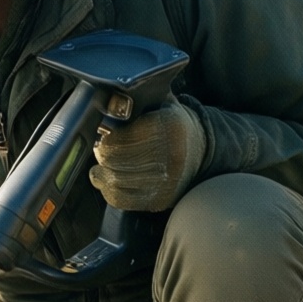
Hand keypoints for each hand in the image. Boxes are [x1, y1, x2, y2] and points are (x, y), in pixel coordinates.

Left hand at [89, 97, 206, 211]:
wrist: (200, 149)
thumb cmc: (172, 124)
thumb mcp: (160, 103)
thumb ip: (135, 103)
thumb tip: (103, 105)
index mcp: (169, 125)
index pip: (122, 137)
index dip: (105, 138)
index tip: (103, 136)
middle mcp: (171, 154)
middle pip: (116, 160)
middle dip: (103, 154)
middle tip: (102, 149)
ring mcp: (167, 180)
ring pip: (115, 181)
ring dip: (102, 172)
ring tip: (103, 164)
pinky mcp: (161, 199)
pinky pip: (121, 198)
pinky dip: (107, 190)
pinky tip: (108, 180)